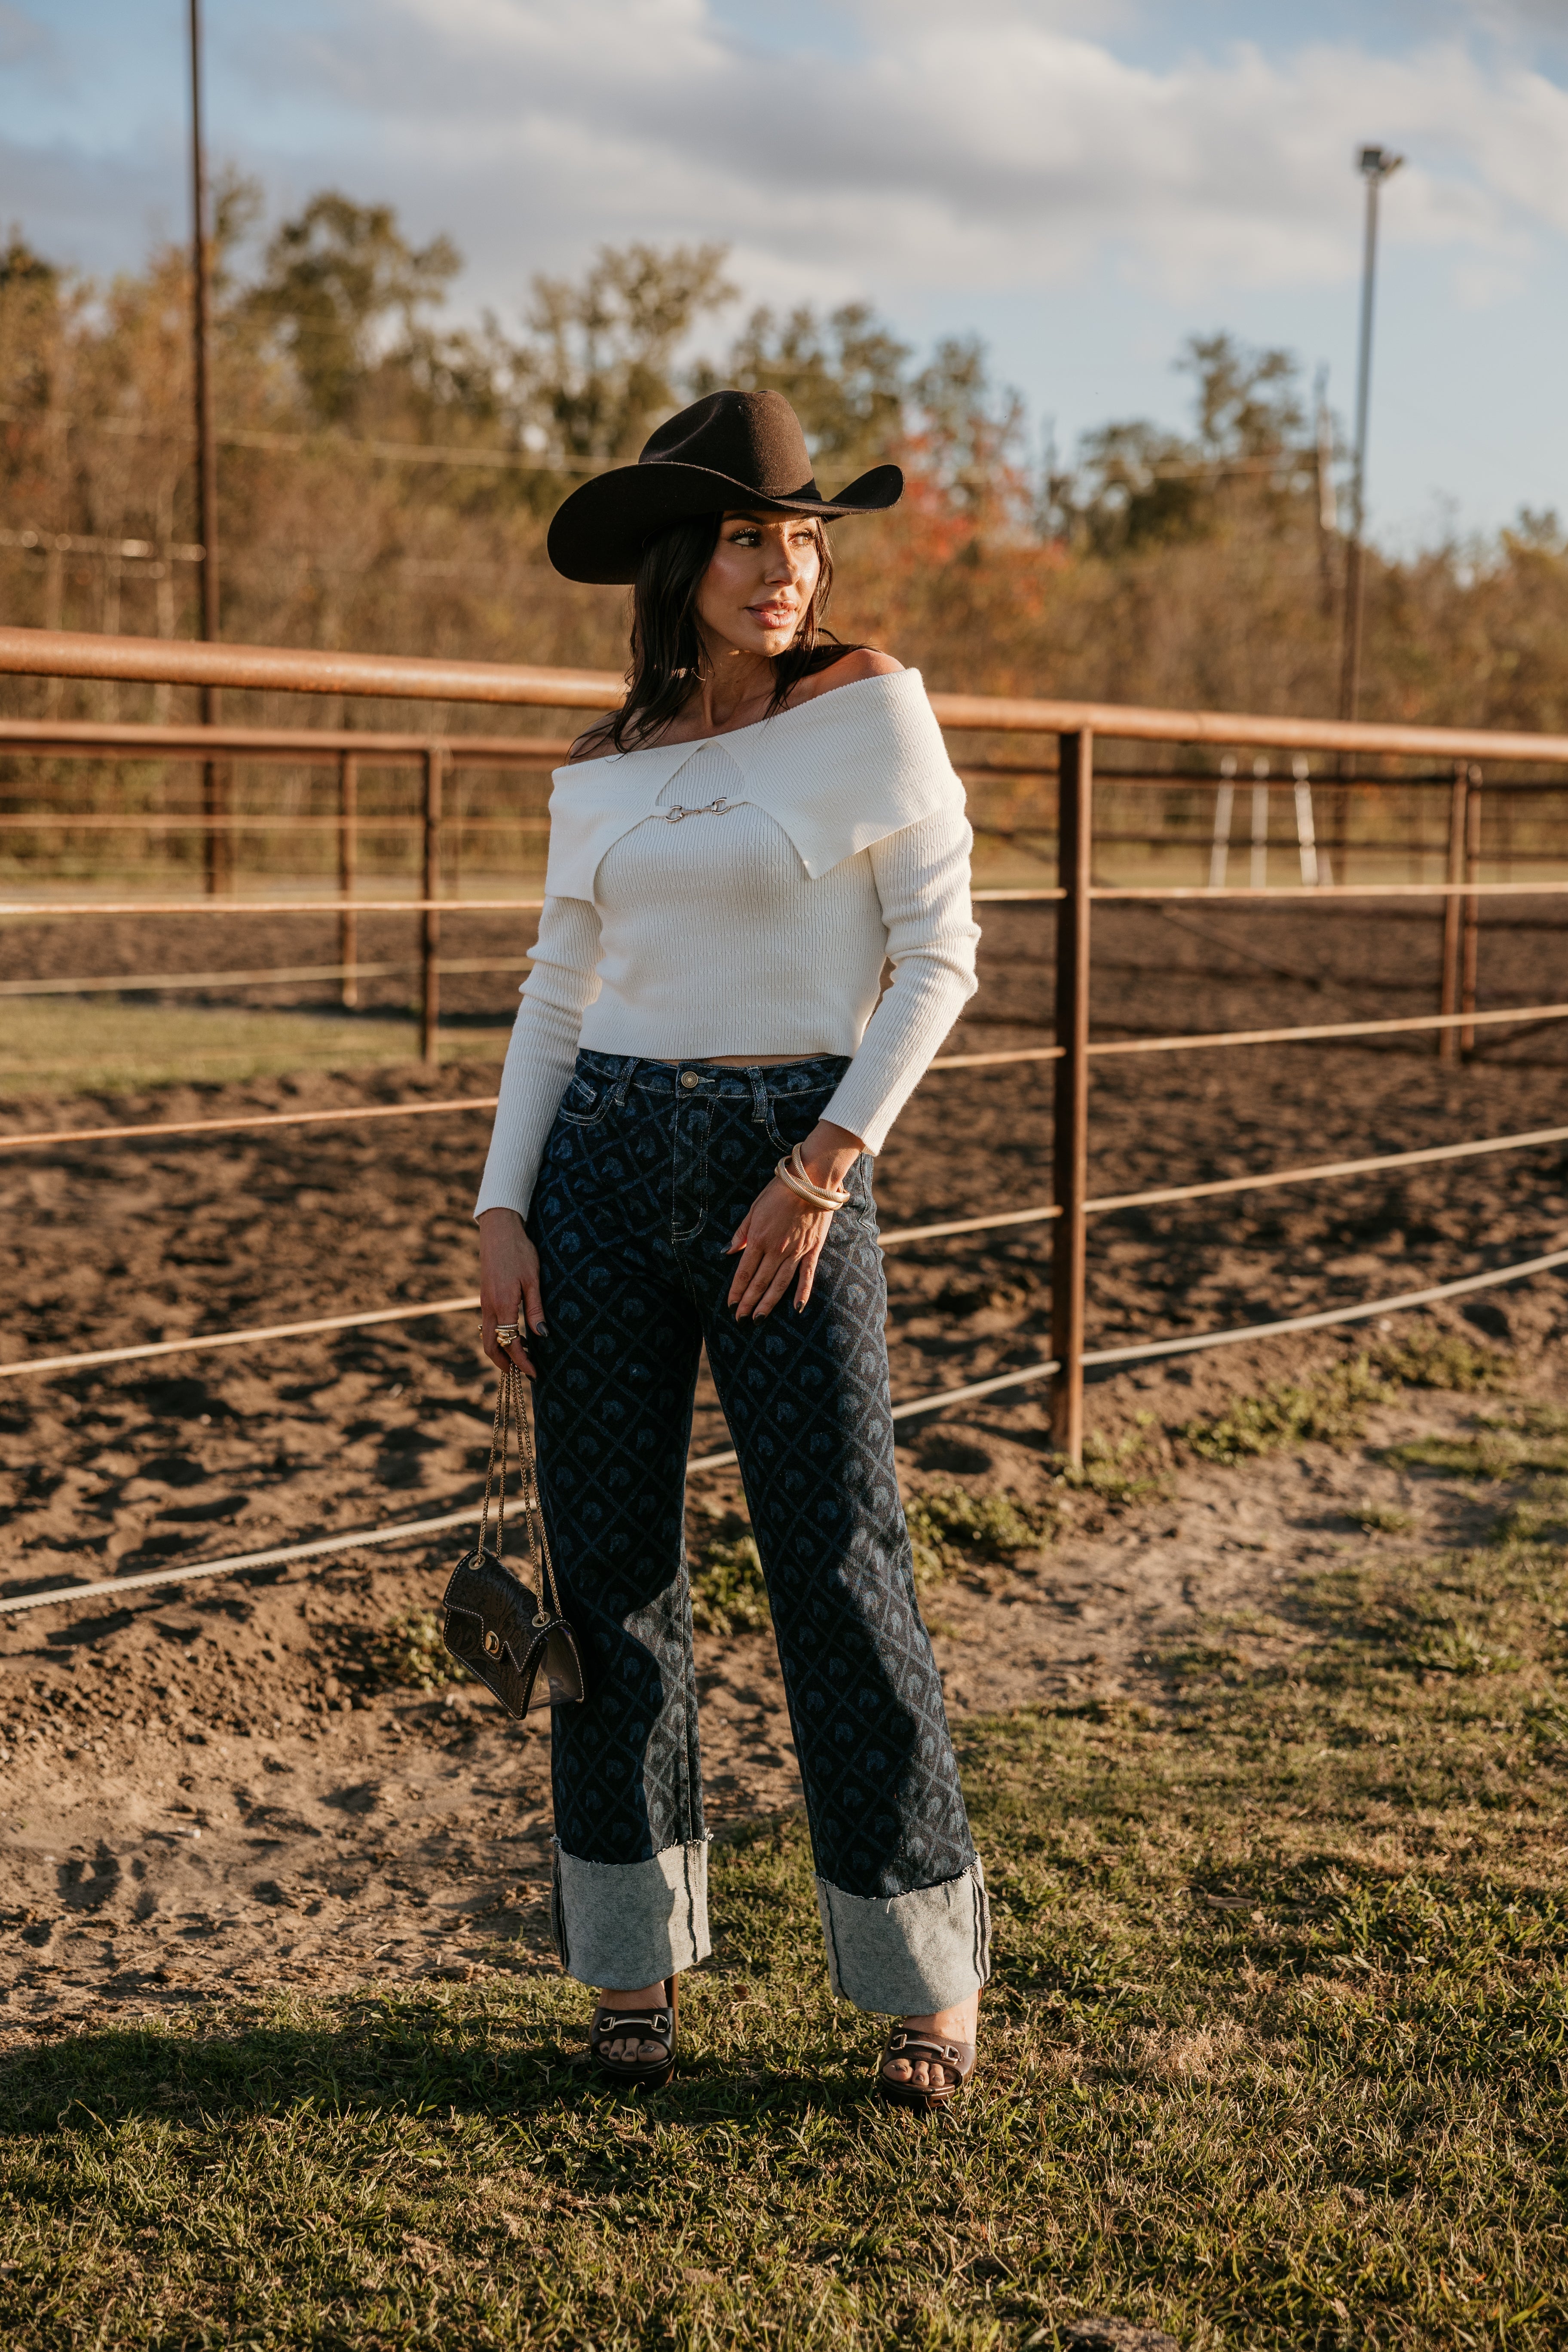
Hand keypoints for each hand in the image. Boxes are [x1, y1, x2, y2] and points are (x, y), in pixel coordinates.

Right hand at [478, 1207, 545, 1375]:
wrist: (499, 1230)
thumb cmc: (520, 1251)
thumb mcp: (533, 1280)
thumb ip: (535, 1309)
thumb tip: (542, 1335)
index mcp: (503, 1304)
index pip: (510, 1343)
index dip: (522, 1361)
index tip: (534, 1373)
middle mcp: (489, 1306)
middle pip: (491, 1346)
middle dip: (504, 1364)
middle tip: (521, 1374)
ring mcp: (484, 1301)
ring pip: (487, 1336)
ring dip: (499, 1351)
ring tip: (518, 1358)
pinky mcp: (484, 1296)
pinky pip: (488, 1324)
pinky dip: (497, 1336)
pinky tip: (513, 1334)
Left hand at [725, 1120, 863, 1320]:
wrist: (812, 1180)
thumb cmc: (780, 1190)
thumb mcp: (754, 1208)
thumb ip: (742, 1232)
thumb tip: (727, 1252)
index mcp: (759, 1238)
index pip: (744, 1271)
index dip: (736, 1290)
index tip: (730, 1305)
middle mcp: (776, 1249)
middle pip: (760, 1282)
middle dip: (749, 1303)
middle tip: (740, 1320)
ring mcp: (796, 1251)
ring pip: (780, 1284)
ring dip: (768, 1303)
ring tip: (758, 1319)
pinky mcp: (812, 1250)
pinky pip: (807, 1276)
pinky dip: (802, 1293)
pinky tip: (797, 1309)